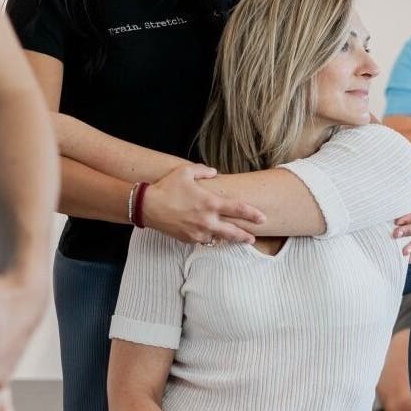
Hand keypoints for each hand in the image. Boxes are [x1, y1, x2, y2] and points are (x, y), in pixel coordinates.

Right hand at [143, 163, 264, 244]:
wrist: (147, 206)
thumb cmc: (167, 187)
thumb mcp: (186, 172)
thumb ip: (204, 171)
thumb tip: (214, 172)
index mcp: (210, 203)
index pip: (238, 209)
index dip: (253, 214)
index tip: (262, 218)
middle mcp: (207, 220)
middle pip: (233, 232)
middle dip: (245, 236)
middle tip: (252, 237)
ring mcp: (198, 232)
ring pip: (218, 239)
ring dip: (227, 239)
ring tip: (235, 239)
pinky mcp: (188, 239)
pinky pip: (203, 240)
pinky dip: (209, 237)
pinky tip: (211, 236)